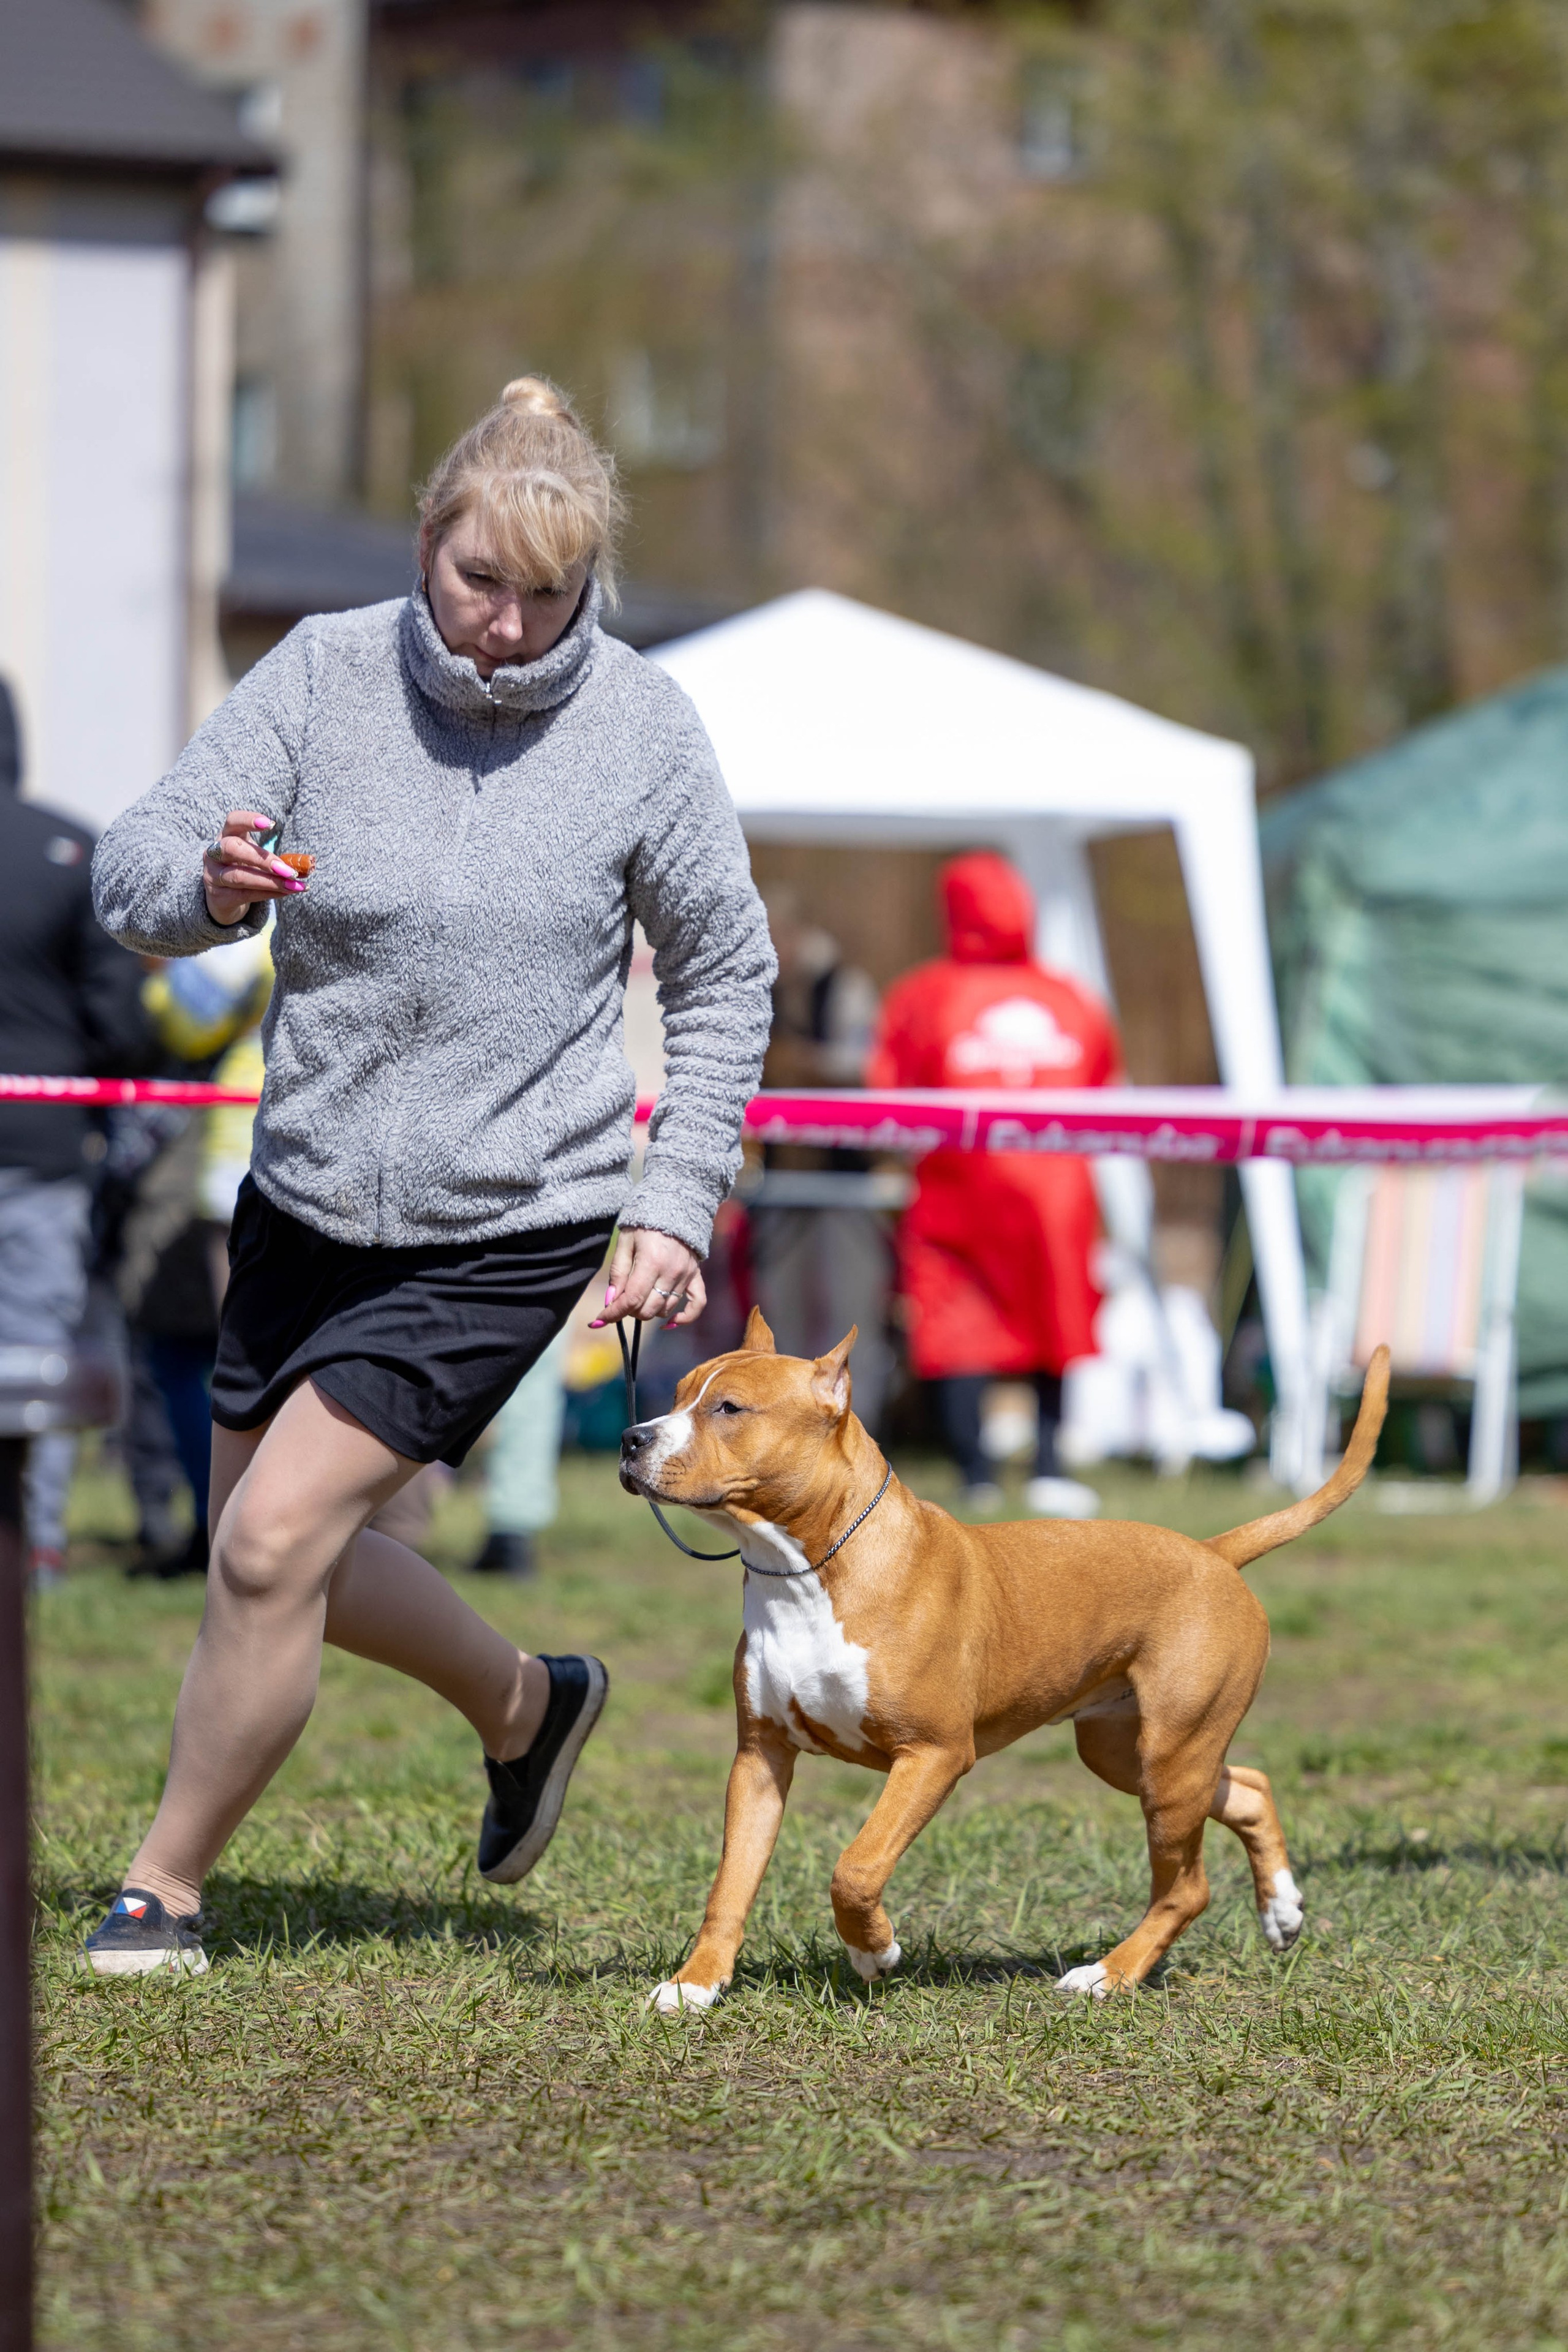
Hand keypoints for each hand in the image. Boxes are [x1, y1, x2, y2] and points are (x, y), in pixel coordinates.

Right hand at [203, 810, 307, 926]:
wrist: (222, 897)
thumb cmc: (245, 869)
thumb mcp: (256, 857)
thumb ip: (276, 858)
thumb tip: (307, 865)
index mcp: (226, 835)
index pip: (232, 821)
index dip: (249, 820)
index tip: (271, 824)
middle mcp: (214, 853)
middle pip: (232, 848)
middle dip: (262, 858)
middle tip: (288, 869)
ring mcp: (213, 875)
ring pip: (239, 876)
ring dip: (270, 881)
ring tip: (292, 884)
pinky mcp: (217, 896)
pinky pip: (244, 894)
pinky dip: (268, 893)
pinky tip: (286, 892)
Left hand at [591, 1230, 705, 1327]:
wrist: (674, 1206)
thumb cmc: (644, 1224)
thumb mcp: (624, 1243)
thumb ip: (618, 1272)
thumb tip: (611, 1301)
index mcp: (651, 1262)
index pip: (631, 1299)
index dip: (614, 1313)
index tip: (600, 1319)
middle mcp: (671, 1272)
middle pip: (648, 1309)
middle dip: (629, 1310)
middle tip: (621, 1300)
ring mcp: (686, 1275)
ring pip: (665, 1309)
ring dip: (648, 1310)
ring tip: (640, 1299)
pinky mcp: (696, 1276)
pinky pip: (697, 1304)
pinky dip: (684, 1317)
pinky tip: (670, 1323)